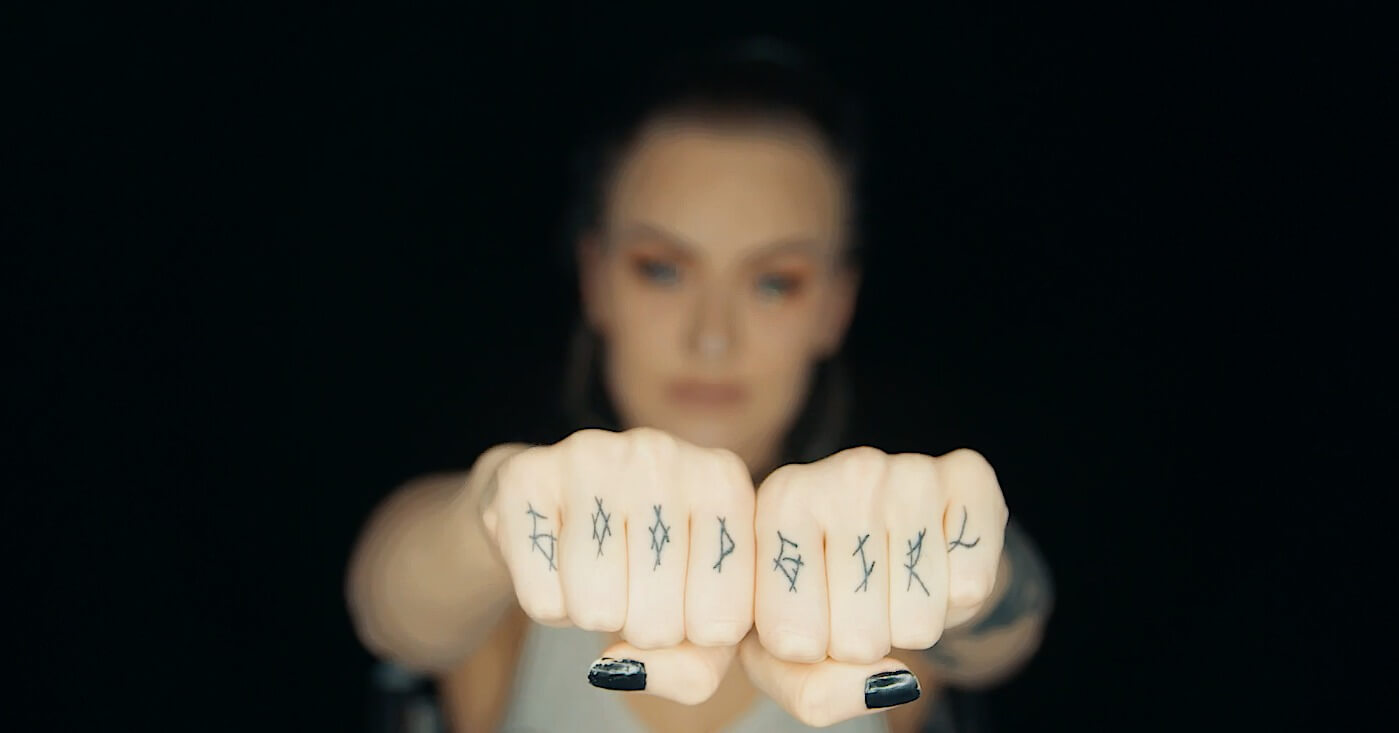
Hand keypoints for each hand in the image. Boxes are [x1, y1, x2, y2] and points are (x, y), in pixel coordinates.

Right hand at [481, 427, 756, 703]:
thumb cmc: (645, 564)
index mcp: (722, 479)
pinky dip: (547, 604)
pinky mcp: (525, 477)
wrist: (552, 507)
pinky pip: (542, 598)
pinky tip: (555, 559)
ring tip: (594, 570)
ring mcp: (591, 454)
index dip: (695, 636)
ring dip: (591, 614)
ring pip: (597, 609)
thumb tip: (621, 669)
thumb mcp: (695, 614)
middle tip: (630, 583)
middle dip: (639, 627)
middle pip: (659, 622)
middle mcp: (662, 453)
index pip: (724, 623)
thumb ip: (695, 667)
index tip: (686, 598)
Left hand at [739, 446, 1008, 726]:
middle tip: (861, 604)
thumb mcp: (785, 653)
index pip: (792, 639)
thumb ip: (809, 689)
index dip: (809, 653)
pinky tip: (941, 566)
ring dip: (913, 625)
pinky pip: (971, 584)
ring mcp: (908, 469)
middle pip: (857, 636)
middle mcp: (841, 473)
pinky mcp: (970, 477)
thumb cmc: (828, 600)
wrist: (909, 548)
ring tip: (898, 587)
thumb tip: (885, 684)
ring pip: (917, 617)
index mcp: (779, 504)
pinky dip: (960, 601)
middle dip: (863, 644)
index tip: (808, 619)